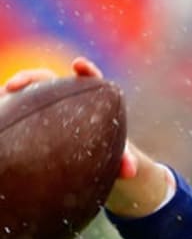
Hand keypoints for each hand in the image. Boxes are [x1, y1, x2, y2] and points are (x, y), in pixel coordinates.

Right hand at [5, 57, 171, 216]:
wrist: (92, 160)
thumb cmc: (108, 152)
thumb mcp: (118, 157)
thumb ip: (125, 161)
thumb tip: (131, 172)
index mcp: (91, 100)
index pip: (89, 80)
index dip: (86, 71)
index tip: (79, 65)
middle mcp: (65, 99)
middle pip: (46, 81)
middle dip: (30, 78)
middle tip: (15, 84)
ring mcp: (45, 106)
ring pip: (25, 95)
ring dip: (10, 94)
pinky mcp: (32, 117)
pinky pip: (16, 111)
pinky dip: (5, 109)